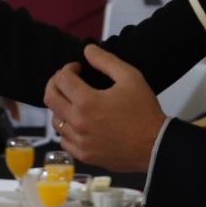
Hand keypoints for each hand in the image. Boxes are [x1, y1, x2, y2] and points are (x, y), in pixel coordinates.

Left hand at [44, 44, 165, 172]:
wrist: (155, 146)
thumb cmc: (144, 111)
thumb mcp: (130, 77)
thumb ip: (106, 61)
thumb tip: (88, 50)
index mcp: (87, 102)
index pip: (61, 79)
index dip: (67, 68)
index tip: (78, 68)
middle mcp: (78, 122)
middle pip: (50, 98)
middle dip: (56, 83)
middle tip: (68, 81)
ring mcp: (79, 142)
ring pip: (55, 121)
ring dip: (60, 107)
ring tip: (74, 102)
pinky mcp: (84, 155)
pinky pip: (64, 141)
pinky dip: (67, 129)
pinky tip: (79, 123)